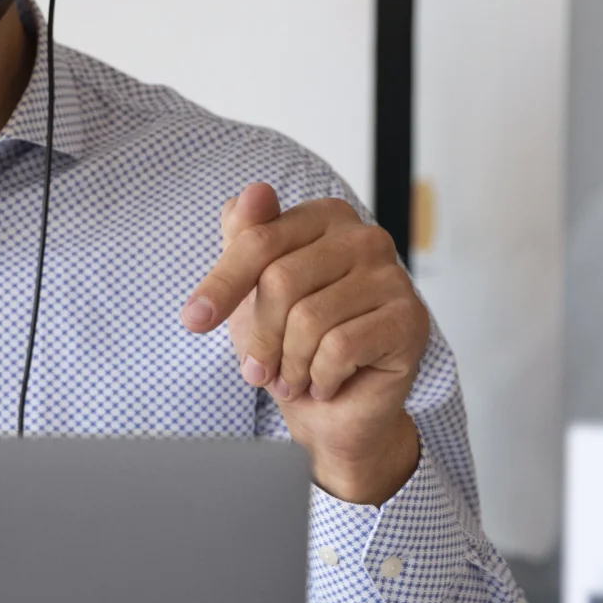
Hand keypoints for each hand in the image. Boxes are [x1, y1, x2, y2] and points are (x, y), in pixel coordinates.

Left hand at [180, 184, 426, 504]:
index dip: (222, 285)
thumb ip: (247, 238)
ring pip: (309, 320)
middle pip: (282, 281)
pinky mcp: (409, 320)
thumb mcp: (253, 291)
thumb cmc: (292, 343)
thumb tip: (252, 193)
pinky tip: (327, 383)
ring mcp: (394, 277)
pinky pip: (340, 348)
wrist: (335, 409)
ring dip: (290, 364)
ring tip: (294, 378)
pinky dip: (321, 377)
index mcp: (326, 218)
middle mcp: (366, 238)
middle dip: (262, 337)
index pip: (260, 241)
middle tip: (259, 370)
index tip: (193, 321)